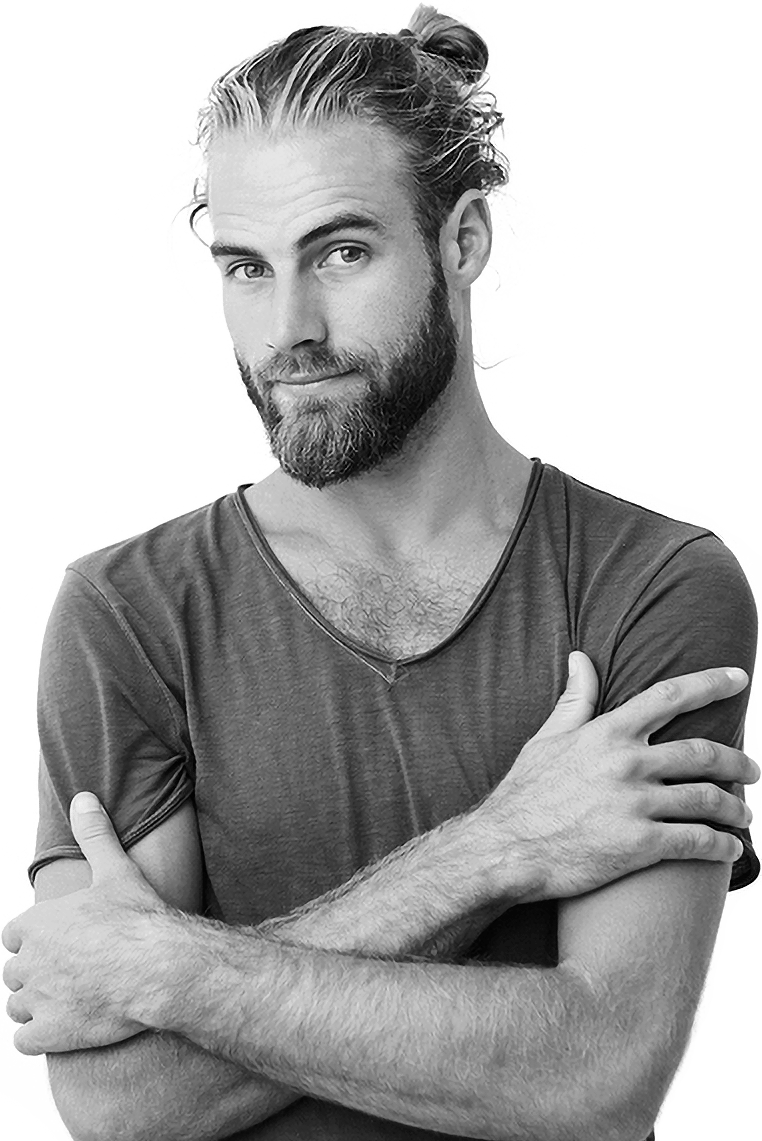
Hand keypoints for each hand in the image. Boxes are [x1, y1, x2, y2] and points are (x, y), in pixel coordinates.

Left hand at [1, 793, 172, 1055]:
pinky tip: (62, 1026)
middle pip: (14, 972)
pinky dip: (38, 1036)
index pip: (11, 935)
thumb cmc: (138, 919)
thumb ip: (95, 834)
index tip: (56, 942)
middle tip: (69, 970)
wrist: (159, 967)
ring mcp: (37, 1000)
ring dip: (36, 1005)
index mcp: (35, 923)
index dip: (31, 939)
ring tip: (67, 998)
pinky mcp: (50, 1034)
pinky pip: (25, 1040)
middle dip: (36, 972)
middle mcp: (28, 962)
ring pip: (18, 1006)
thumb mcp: (115, 869)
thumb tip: (84, 798)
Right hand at [476, 654, 756, 902]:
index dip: (710, 684)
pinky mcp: (640, 846)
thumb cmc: (524, 794)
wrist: (505, 849)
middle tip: (753, 769)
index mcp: (608, 732)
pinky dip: (722, 846)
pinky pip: (697, 842)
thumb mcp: (546, 738)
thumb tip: (580, 657)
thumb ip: (575, 699)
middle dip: (739, 762)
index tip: (739, 679)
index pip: (670, 696)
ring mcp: (635, 805)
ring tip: (743, 813)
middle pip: (704, 754)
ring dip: (735, 807)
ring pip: (708, 800)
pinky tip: (730, 849)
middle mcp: (627, 763)